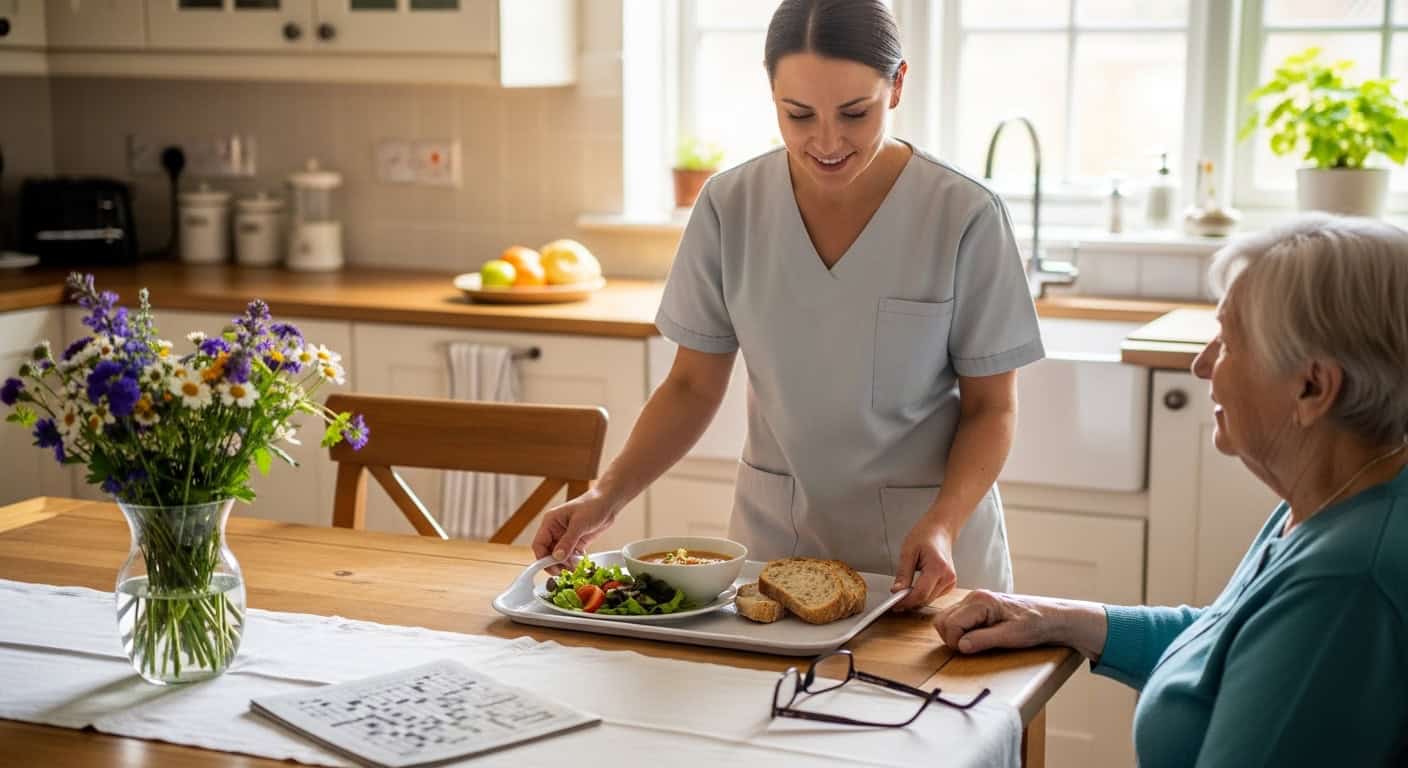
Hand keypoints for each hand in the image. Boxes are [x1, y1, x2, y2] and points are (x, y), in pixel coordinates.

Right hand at [530, 488, 616, 573]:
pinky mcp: (575, 542)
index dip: (543, 558)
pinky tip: (580, 563)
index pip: (539, 544)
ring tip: (575, 567)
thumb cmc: (593, 505)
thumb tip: (557, 556)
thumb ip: (568, 541)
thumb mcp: (579, 523)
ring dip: (566, 564)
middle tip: (566, 570)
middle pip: (548, 553)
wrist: (608, 503)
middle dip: (556, 563)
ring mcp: (565, 537)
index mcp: (550, 522)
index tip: (551, 567)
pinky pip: (570, 556)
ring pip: (560, 557)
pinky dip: (574, 562)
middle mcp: (555, 531)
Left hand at [890, 518, 957, 610]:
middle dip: (908, 602)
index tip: (893, 603)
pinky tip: (915, 587)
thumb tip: (897, 591)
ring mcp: (951, 582)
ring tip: (903, 591)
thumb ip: (903, 574)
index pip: (920, 594)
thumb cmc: (925, 535)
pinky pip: (933, 596)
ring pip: (929, 600)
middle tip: (894, 599)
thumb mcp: (908, 552)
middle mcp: (948, 577)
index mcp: (938, 568)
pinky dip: (922, 595)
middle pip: (925, 599)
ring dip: (915, 599)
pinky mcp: (950, 584)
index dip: (905, 601)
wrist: (940, 530)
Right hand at [932, 591, 1052, 653]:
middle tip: (970, 649)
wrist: (1052, 618)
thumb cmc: (1036, 625)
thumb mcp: (1011, 636)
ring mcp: (974, 600)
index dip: (955, 642)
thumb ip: (983, 640)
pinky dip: (960, 630)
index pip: (950, 624)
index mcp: (981, 601)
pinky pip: (956, 618)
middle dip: (951, 639)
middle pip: (943, 620)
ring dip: (954, 635)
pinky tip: (976, 637)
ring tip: (974, 643)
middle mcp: (974, 597)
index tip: (969, 651)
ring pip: (946, 619)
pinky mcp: (977, 606)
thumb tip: (960, 646)